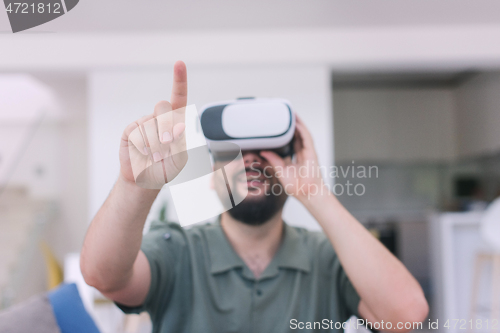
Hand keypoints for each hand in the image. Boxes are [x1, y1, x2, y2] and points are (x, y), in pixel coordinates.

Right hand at [119, 61, 187, 188]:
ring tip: (155, 156)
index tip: (179, 63)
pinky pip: (138, 132)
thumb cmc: (165, 167)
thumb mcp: (179, 158)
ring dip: (155, 143)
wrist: (145, 179)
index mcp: (175, 121)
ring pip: (150, 124)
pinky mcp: (131, 130)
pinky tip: (144, 154)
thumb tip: (175, 127)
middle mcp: (159, 118)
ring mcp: (144, 123)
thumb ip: (180, 142)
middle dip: (167, 127)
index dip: (179, 80)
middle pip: (163, 108)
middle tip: (168, 143)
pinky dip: (143, 146)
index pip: (178, 98)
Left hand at [260, 115, 326, 202]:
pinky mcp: (312, 153)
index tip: (280, 125)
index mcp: (295, 158)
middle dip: (293, 125)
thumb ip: (273, 160)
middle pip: (297, 135)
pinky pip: (307, 139)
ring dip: (298, 124)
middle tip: (285, 115)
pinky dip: (302, 131)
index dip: (287, 133)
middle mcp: (302, 153)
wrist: (307, 194)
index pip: (291, 142)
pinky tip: (297, 124)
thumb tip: (263, 151)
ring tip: (292, 114)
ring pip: (303, 134)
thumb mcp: (280, 171)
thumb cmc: (297, 187)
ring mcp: (308, 153)